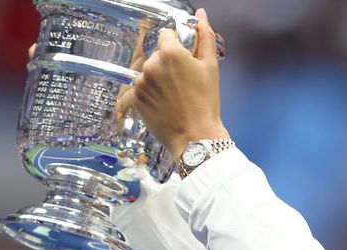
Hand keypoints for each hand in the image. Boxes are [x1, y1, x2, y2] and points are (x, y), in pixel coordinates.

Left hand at [132, 8, 229, 156]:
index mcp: (170, 52)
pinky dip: (153, 94)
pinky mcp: (135, 98)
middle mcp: (151, 64)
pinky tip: (167, 104)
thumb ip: (205, 37)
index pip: (167, 35)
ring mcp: (141, 82)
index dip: (178, 47)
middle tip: (185, 84)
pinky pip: (143, 88)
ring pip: (150, 71)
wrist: (195, 137)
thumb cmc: (206, 103)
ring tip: (176, 97)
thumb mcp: (211, 67)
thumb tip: (201, 15)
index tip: (186, 61)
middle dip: (169, 64)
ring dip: (160, 79)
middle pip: (158, 54)